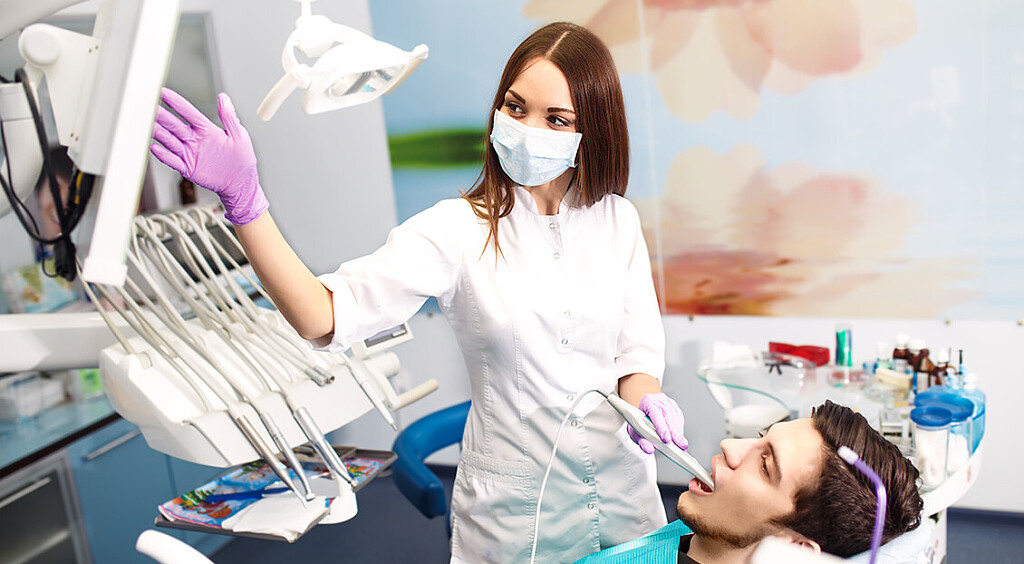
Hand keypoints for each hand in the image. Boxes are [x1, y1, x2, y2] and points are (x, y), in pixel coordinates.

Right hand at [150, 88, 267, 224]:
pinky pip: (172, 160)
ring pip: (169, 140)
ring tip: (146, 124)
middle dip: (161, 115)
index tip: (162, 92)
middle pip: (173, 125)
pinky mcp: (188, 168)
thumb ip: (229, 117)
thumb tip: (224, 97)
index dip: (175, 102)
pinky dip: (163, 155)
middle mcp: (194, 139)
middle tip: (148, 106)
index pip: (188, 112)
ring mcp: (189, 153)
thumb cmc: (242, 159)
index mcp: (206, 130)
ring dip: (157, 132)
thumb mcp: (239, 135)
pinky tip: (155, 147)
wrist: (241, 183)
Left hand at [627, 393, 687, 453]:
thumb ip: (642, 442)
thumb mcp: (636, 433)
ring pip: (676, 419)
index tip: (666, 439)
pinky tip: (679, 438)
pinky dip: (680, 430)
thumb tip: (649, 450)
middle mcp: (659, 400)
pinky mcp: (676, 408)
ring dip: (679, 433)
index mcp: (647, 402)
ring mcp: (669, 403)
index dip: (661, 427)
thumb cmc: (638, 422)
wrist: (642, 414)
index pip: (655, 414)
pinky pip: (680, 420)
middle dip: (675, 433)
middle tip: (680, 444)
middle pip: (668, 417)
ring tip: (681, 445)